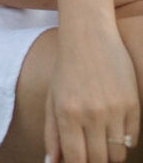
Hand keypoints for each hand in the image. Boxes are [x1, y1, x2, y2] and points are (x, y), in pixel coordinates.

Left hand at [44, 27, 139, 162]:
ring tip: (101, 141)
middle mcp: (92, 113)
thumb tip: (53, 162)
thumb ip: (51, 133)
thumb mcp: (52, 98)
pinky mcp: (132, 103)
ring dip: (110, 154)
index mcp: (67, 112)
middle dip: (93, 162)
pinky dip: (124, 139)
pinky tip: (114, 126)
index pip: (76, 160)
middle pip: (98, 161)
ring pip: (117, 154)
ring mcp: (115, 108)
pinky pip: (132, 138)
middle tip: (90, 152)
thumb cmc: (66, 68)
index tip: (77, 162)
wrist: (89, 35)